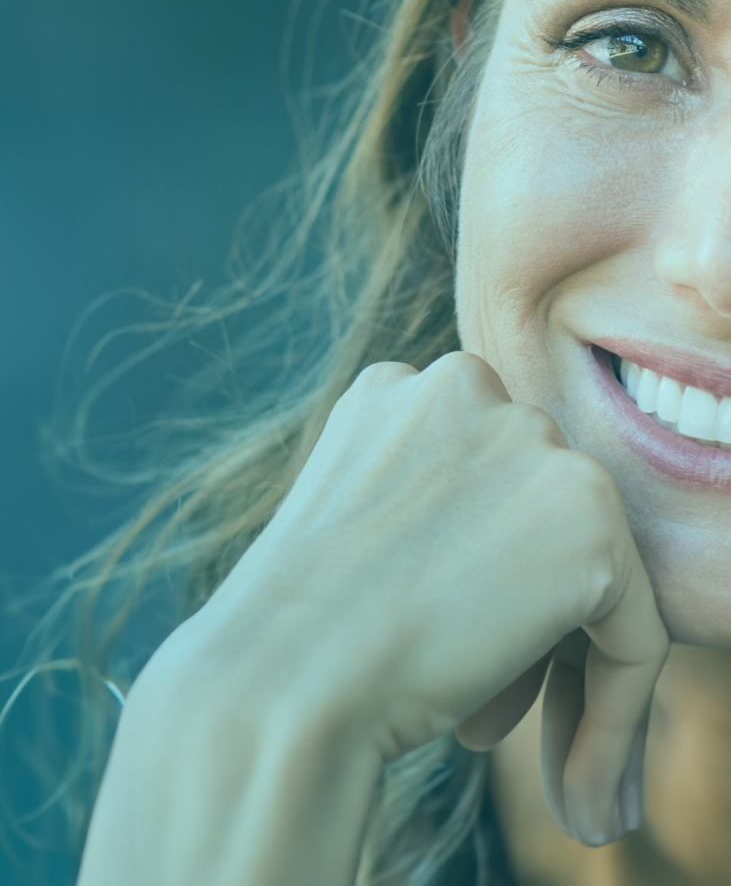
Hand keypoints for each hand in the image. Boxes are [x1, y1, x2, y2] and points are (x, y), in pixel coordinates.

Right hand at [253, 352, 667, 842]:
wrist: (282, 677)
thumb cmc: (295, 630)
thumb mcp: (351, 528)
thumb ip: (425, 504)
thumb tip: (494, 559)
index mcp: (401, 388)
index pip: (477, 475)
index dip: (466, 568)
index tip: (441, 649)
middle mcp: (469, 386)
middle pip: (532, 510)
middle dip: (510, 604)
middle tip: (476, 708)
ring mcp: (532, 441)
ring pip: (584, 567)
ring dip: (554, 656)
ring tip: (505, 734)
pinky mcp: (590, 515)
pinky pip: (631, 631)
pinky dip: (612, 712)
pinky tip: (570, 783)